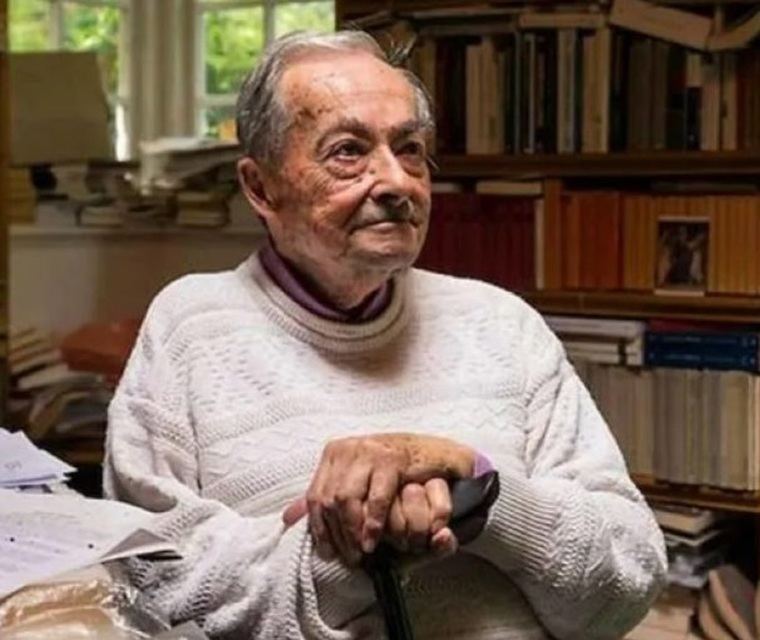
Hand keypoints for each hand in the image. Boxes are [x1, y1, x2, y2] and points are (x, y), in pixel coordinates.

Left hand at [296, 433, 473, 565]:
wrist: (429, 452)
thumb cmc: (389, 470)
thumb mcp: (353, 480)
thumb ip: (324, 496)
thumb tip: (287, 518)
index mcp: (333, 453)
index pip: (315, 495)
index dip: (319, 527)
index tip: (329, 552)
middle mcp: (347, 449)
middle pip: (328, 499)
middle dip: (337, 534)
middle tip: (349, 557)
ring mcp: (368, 451)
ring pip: (346, 499)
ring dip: (352, 530)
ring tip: (362, 550)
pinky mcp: (390, 459)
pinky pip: (375, 497)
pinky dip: (373, 521)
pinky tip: (374, 537)